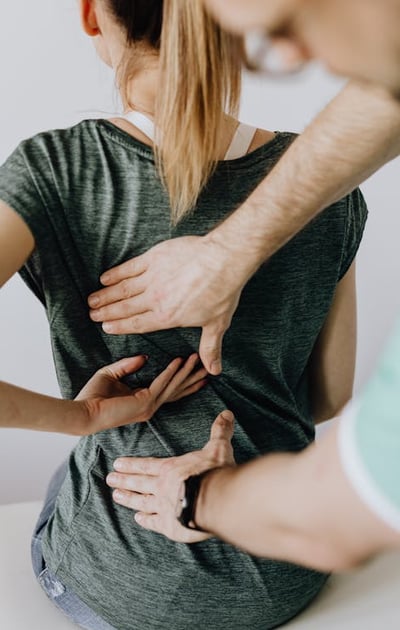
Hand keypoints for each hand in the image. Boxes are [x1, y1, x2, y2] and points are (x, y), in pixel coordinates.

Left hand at [75, 353, 206, 434]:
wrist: (83, 412)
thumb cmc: (92, 396)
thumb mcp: (111, 374)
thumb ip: (128, 365)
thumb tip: (145, 357)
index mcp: (143, 402)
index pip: (168, 390)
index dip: (183, 381)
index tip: (196, 370)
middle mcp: (150, 406)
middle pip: (177, 390)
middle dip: (193, 378)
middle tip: (208, 367)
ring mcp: (149, 406)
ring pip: (173, 386)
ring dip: (186, 371)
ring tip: (198, 359)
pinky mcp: (144, 403)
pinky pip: (162, 383)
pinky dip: (171, 371)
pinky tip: (179, 361)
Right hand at [88, 235, 246, 374]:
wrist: (223, 260)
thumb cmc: (222, 292)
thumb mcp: (217, 324)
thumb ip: (210, 348)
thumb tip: (215, 371)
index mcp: (167, 317)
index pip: (138, 324)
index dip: (120, 326)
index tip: (106, 328)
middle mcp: (155, 299)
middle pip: (125, 308)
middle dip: (106, 312)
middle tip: (92, 314)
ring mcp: (152, 278)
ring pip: (122, 289)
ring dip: (105, 295)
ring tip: (92, 300)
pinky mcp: (153, 258)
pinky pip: (129, 267)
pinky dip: (115, 273)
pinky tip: (105, 278)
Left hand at [106, 410, 235, 542]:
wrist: (217, 502)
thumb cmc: (216, 473)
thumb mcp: (218, 448)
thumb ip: (220, 432)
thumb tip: (227, 413)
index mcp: (171, 469)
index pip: (146, 465)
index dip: (131, 464)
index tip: (117, 463)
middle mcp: (162, 487)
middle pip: (139, 482)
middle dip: (123, 480)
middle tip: (109, 479)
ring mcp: (164, 507)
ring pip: (141, 502)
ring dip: (128, 498)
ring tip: (116, 496)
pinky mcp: (170, 526)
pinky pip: (153, 522)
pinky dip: (145, 520)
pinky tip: (138, 519)